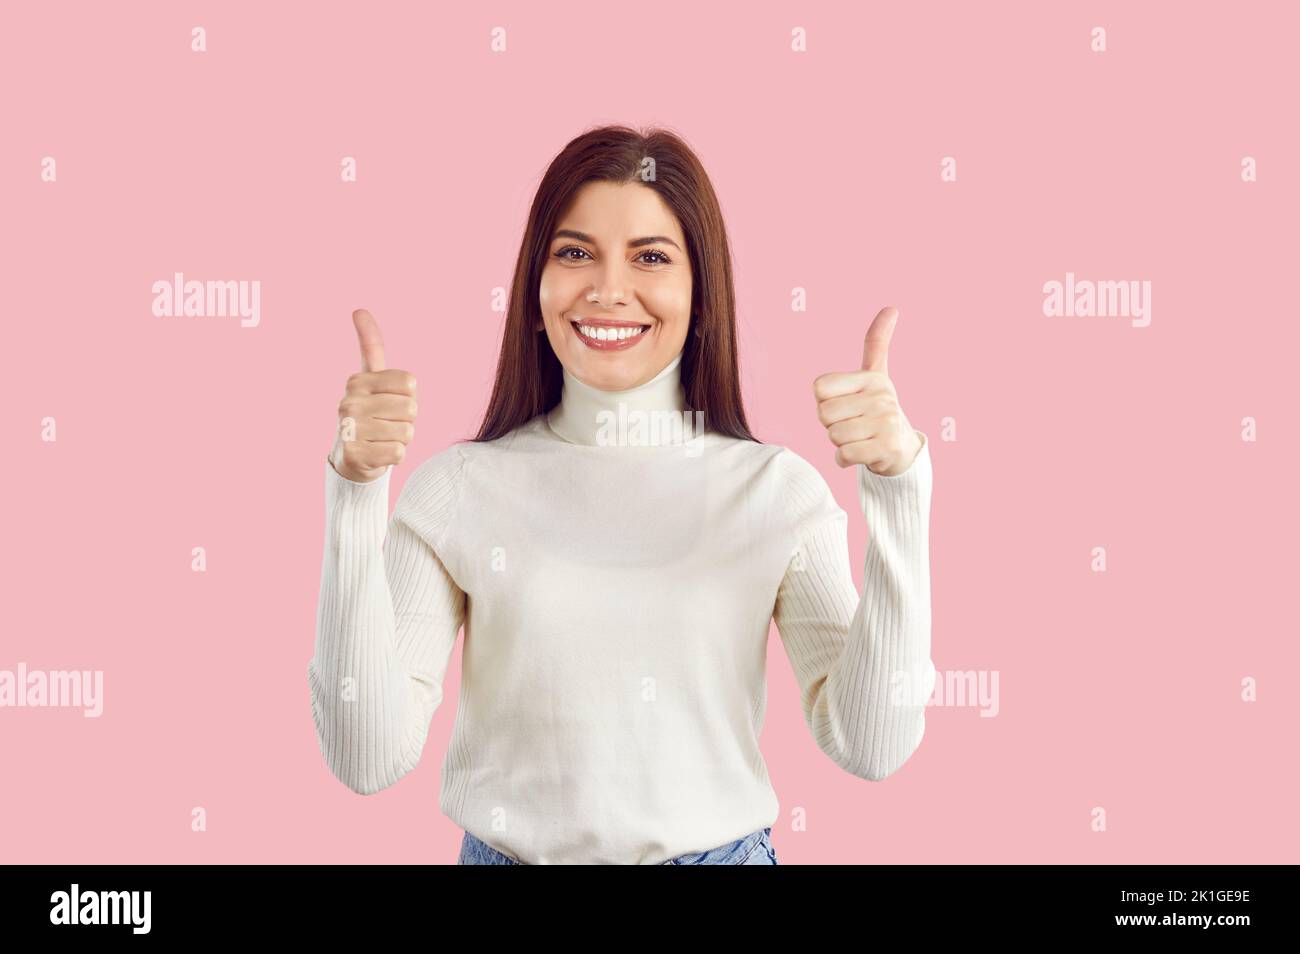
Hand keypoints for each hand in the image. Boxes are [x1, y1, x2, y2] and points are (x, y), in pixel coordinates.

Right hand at [329, 309, 417, 482]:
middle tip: (386, 424)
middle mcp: (349, 401)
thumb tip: (359, 309)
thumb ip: (370, 346)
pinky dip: (394, 456)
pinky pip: (398, 453)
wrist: (351, 458)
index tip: (390, 401)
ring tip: (382, 439)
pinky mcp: (354, 454)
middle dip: (406, 420)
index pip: (410, 383)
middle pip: (411, 408)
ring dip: (401, 439)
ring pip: (407, 432)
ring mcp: (349, 428)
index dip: (408, 396)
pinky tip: (378, 454)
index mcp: (358, 380)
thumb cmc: (370, 414)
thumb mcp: (372, 379)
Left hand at [813, 305, 923, 476]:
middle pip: (823, 414)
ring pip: (833, 436)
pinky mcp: (886, 447)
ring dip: (839, 443)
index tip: (845, 404)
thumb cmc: (879, 409)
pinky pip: (843, 455)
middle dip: (831, 425)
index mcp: (872, 377)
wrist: (902, 448)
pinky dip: (844, 460)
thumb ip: (877, 342)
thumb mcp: (876, 374)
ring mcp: (886, 421)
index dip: (825, 401)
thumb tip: (891, 307)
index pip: (819, 388)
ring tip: (859, 438)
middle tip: (853, 425)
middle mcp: (882, 396)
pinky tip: (861, 453)